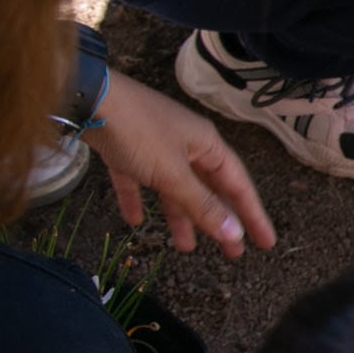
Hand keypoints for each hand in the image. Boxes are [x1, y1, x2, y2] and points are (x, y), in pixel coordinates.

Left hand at [84, 72, 274, 255]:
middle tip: (232, 253)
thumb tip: (234, 233)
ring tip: (184, 247)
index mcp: (206, 145)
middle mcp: (186, 144)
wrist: (87, 99)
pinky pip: (139, 180)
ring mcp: (155, 146)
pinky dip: (138, 199)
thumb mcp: (173, 174)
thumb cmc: (138, 133)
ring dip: (180, 217)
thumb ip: (202, 205)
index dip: (252, 215)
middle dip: (219, 220)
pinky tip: (134, 220)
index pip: (238, 185)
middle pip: (209, 188)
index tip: (265, 243)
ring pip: (174, 188)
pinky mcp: (125, 148)